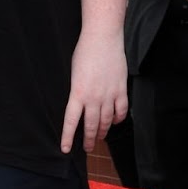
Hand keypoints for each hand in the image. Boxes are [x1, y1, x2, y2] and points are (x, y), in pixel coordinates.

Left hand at [61, 30, 127, 152]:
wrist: (103, 39)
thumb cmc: (84, 53)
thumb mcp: (74, 75)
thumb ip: (77, 92)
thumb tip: (81, 105)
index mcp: (77, 94)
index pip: (71, 122)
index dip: (68, 137)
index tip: (66, 149)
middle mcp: (93, 98)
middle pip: (91, 125)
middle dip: (88, 139)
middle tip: (87, 148)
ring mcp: (109, 95)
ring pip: (106, 121)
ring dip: (103, 131)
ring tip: (99, 138)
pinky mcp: (121, 89)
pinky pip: (121, 110)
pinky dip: (118, 119)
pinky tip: (115, 122)